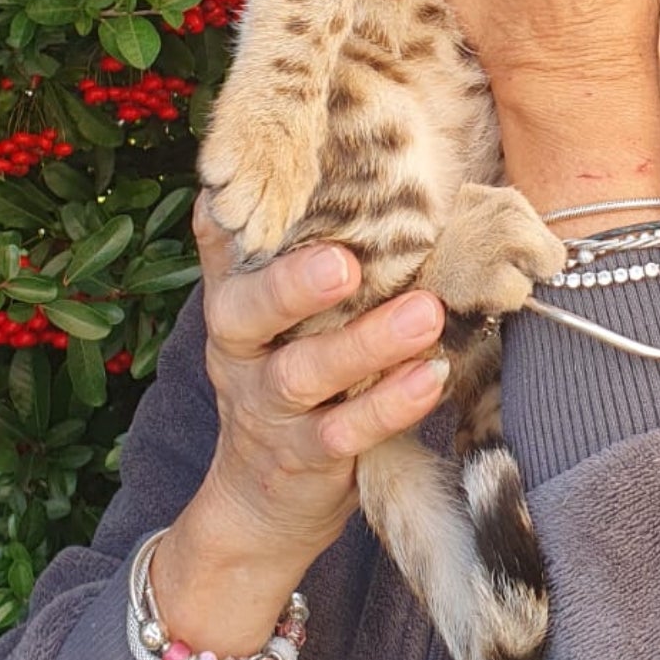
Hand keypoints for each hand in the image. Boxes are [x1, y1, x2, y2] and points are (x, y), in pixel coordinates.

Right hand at [149, 200, 447, 654]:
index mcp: (233, 298)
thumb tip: (317, 158)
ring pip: (306, 373)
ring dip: (367, 343)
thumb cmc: (283, 376)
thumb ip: (282, 249)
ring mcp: (269, 406)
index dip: (246, 213)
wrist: (259, 501)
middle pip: (250, 309)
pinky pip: (347, 431)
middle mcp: (239, 348)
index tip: (284, 176)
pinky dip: (391, 404)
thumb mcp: (267, 315)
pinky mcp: (307, 457)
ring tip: (423, 314)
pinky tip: (431, 377)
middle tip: (344, 262)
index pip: (227, 244)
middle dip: (294, 285)